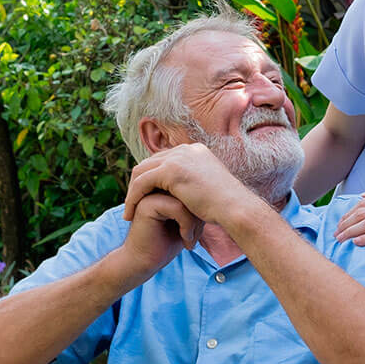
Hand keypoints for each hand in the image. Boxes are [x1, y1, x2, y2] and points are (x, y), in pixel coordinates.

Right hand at [118, 192, 203, 280]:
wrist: (142, 262)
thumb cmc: (165, 245)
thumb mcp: (187, 223)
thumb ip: (196, 207)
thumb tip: (214, 199)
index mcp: (163, 189)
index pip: (192, 191)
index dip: (201, 210)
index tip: (199, 231)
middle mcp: (155, 187)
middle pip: (190, 192)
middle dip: (199, 215)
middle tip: (197, 236)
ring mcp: (149, 194)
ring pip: (186, 199)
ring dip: (195, 222)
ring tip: (191, 240)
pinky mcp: (147, 204)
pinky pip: (178, 207)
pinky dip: (187, 225)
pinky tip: (186, 240)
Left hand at [122, 143, 258, 225]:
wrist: (236, 207)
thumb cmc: (227, 206)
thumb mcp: (209, 189)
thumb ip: (194, 184)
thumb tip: (185, 192)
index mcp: (195, 151)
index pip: (163, 160)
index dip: (151, 179)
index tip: (144, 198)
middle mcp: (185, 149)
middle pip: (149, 163)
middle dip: (137, 184)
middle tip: (131, 204)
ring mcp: (178, 157)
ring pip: (142, 172)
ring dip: (132, 192)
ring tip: (128, 211)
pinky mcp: (171, 170)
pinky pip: (141, 183)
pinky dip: (133, 197)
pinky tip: (131, 213)